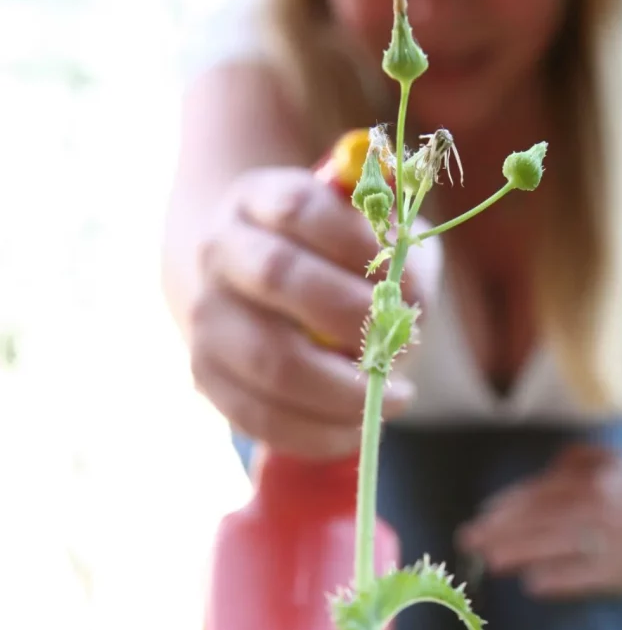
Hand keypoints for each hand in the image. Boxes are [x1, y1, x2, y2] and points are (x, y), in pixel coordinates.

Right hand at [189, 164, 439, 458]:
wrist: (251, 287)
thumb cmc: (331, 260)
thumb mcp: (367, 235)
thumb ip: (395, 252)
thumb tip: (408, 296)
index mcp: (258, 198)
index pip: (300, 207)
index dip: (359, 243)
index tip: (406, 280)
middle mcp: (220, 250)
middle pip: (278, 277)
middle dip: (353, 316)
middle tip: (405, 345)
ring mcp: (205, 316)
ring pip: (268, 359)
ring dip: (343, 388)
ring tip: (393, 398)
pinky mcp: (204, 375)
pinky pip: (259, 416)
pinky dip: (316, 431)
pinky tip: (357, 428)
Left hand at [456, 444, 621, 597]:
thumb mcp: (609, 458)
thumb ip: (572, 459)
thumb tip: (536, 476)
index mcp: (589, 482)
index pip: (538, 495)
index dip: (507, 506)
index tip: (480, 517)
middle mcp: (594, 509)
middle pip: (538, 521)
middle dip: (500, 531)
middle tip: (468, 541)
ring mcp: (606, 541)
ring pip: (555, 547)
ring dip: (520, 554)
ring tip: (490, 560)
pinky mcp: (617, 569)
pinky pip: (583, 576)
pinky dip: (558, 580)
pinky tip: (532, 584)